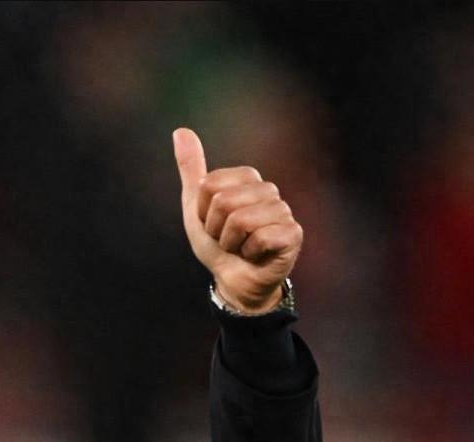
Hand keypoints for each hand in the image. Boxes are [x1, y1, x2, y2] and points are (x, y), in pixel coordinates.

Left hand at [173, 128, 301, 313]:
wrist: (233, 279)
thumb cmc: (218, 243)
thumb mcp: (196, 206)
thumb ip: (191, 169)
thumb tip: (181, 131)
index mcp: (247, 178)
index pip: (209, 185)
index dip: (203, 212)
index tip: (214, 224)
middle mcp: (268, 190)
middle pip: (223, 202)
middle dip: (216, 229)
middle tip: (227, 238)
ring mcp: (283, 211)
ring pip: (240, 221)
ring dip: (231, 243)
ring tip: (241, 247)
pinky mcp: (292, 234)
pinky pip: (260, 238)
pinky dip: (249, 253)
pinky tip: (256, 255)